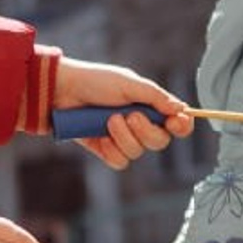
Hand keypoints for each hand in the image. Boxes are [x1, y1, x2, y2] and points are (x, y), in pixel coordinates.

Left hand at [54, 58, 193, 169]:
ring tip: (108, 119)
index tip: (174, 123)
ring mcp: (122, 139)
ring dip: (124, 137)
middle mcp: (140, 125)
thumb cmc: (94, 81)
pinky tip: (101, 135)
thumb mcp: (128, 83)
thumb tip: (181, 109)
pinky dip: (111, 149)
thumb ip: (156, 97)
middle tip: (130, 115)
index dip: (181, 126)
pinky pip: (120, 161)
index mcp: (150, 107)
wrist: (61, 91)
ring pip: (138, 152)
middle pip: (160, 142)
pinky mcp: (105, 150)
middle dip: (146, 131)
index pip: (177, 123)